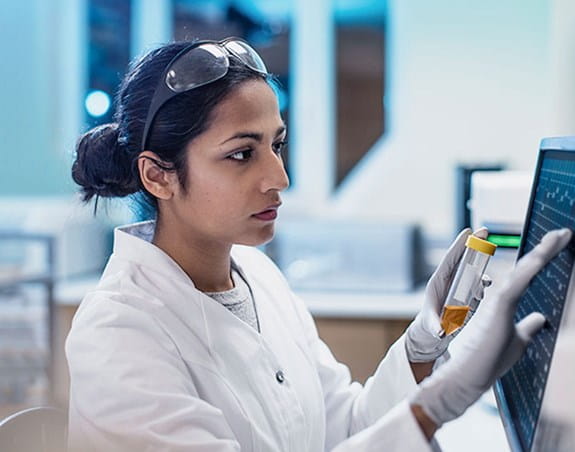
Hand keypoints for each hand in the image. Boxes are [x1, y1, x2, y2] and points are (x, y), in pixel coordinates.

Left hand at [405, 227, 489, 362]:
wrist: (434, 334)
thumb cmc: (429, 327)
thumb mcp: (431, 326)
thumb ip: (436, 327)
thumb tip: (441, 332)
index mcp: (438, 282)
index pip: (449, 260)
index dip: (458, 245)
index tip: (468, 231)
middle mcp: (449, 280)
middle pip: (462, 258)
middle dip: (473, 244)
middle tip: (485, 230)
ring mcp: (459, 286)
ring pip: (472, 270)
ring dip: (481, 266)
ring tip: (485, 276)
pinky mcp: (468, 294)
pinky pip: (478, 284)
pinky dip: (483, 282)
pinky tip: (487, 285)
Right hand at [410, 228, 571, 427]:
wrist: (467, 375)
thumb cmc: (487, 361)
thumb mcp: (517, 341)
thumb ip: (527, 327)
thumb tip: (540, 318)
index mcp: (505, 303)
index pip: (527, 277)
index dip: (543, 260)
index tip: (559, 244)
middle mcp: (501, 297)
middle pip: (527, 268)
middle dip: (547, 250)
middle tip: (564, 233)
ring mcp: (498, 300)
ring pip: (524, 270)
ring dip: (544, 252)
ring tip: (561, 236)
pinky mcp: (499, 306)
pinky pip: (518, 282)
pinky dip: (531, 267)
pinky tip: (544, 254)